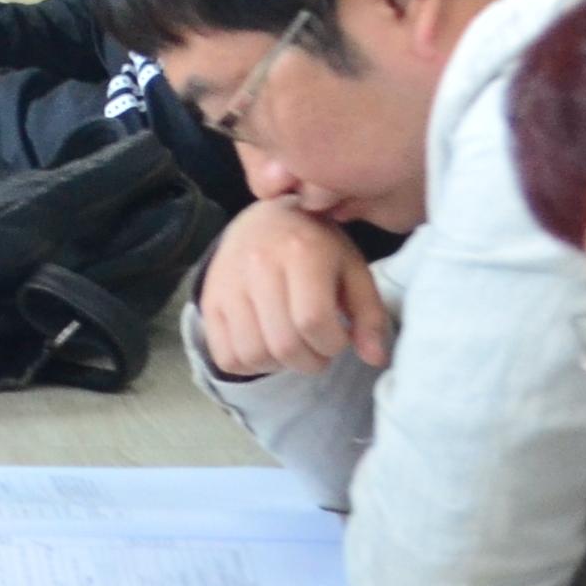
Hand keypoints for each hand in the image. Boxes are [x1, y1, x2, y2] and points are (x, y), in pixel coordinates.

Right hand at [198, 199, 393, 377]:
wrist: (265, 220)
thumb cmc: (317, 247)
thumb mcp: (353, 270)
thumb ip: (369, 314)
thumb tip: (375, 358)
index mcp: (302, 252)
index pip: (313, 321)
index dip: (331, 344)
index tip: (338, 339)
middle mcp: (259, 264)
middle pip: (283, 344)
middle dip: (309, 361)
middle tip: (317, 350)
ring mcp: (228, 284)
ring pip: (252, 354)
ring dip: (279, 365)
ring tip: (292, 347)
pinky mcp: (210, 300)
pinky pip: (225, 355)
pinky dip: (248, 365)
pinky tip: (266, 347)